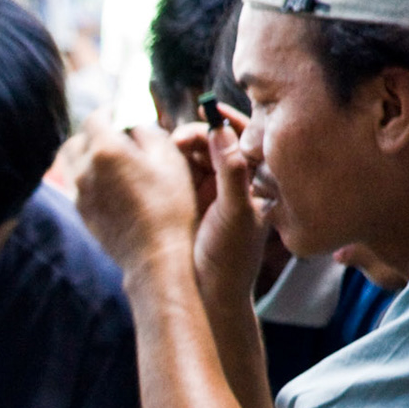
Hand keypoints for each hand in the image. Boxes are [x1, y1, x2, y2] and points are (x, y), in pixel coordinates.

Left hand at [67, 113, 200, 277]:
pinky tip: (112, 182)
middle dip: (96, 131)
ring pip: (72, 162)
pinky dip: (89, 176)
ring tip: (112, 158)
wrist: (155, 255)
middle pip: (79, 139)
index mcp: (105, 150)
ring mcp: (79, 193)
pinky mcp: (81, 212)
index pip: (96, 117)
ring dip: (88, 153)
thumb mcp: (169, 157)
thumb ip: (147, 131)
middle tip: (117, 134)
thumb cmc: (169, 205)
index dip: (111, 110)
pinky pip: (77, 184)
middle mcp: (84, 170)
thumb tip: (134, 122)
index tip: (122, 111)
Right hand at [175, 111, 270, 304]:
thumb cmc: (230, 258)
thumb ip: (232, 171)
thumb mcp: (236, 213)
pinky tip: (154, 165)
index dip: (226, 122)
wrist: (206, 295)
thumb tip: (221, 130)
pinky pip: (175, 174)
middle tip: (179, 141)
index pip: (243, 139)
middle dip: (196, 136)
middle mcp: (232, 182)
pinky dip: (166, 165)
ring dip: (178, 150)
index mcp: (254, 181)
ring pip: (192, 156)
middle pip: (214, 143)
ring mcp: (207, 192)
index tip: (207, 112)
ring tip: (165, 152)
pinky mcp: (185, 202)